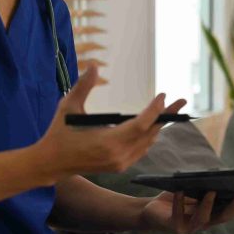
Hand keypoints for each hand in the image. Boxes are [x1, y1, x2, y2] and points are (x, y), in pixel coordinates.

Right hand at [34, 64, 187, 182]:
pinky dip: (149, 136)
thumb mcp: (68, 107)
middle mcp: (119, 155)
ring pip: (148, 142)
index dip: (155, 110)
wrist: (51, 164)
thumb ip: (83, 86)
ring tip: (171, 110)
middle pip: (151, 133)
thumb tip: (94, 66)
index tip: (163, 95)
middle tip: (182, 101)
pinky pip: (142, 150)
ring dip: (159, 126)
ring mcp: (120, 163)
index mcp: (108, 142)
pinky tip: (154, 126)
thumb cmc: (58, 133)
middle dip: (167, 116)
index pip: (141, 124)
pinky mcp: (119, 166)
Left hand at [141, 191, 233, 233]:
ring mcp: (192, 227)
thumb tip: (224, 174)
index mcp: (213, 213)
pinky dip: (179, 202)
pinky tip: (180, 190)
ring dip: (208, 204)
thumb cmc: (176, 196)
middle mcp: (205, 222)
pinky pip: (179, 215)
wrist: (150, 211)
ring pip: (204, 218)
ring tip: (211, 191)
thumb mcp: (194, 188)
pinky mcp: (176, 227)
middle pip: (224, 216)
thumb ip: (208, 185)